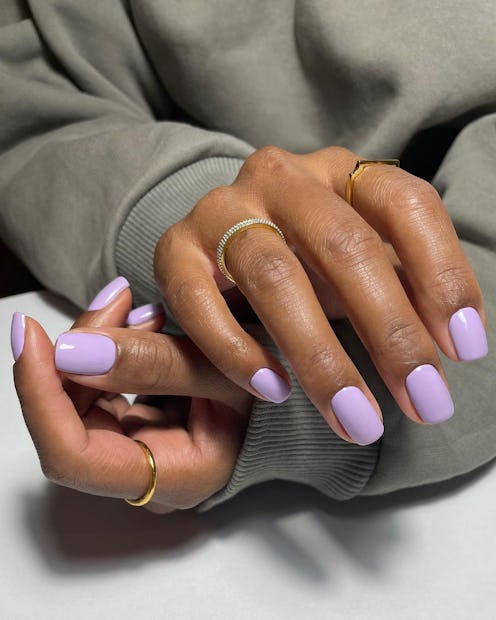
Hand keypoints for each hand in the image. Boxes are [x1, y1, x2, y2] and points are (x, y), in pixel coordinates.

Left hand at [12, 286, 250, 512]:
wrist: (275, 394)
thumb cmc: (263, 391)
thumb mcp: (221, 371)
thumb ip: (152, 362)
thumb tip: (70, 353)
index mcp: (172, 477)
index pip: (74, 457)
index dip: (41, 397)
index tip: (30, 335)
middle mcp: (143, 477)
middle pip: (68, 423)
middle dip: (74, 355)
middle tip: (115, 299)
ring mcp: (131, 455)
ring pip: (75, 403)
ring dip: (89, 346)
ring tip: (130, 305)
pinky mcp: (128, 430)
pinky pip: (92, 391)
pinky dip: (100, 351)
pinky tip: (132, 321)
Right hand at [153, 146, 487, 444]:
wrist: (221, 238)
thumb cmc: (306, 256)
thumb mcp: (362, 262)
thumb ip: (407, 285)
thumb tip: (454, 342)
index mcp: (340, 172)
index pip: (406, 202)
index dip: (444, 274)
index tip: (465, 349)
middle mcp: (281, 179)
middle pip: (344, 245)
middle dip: (391, 332)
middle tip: (424, 401)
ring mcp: (222, 210)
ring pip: (274, 276)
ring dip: (320, 356)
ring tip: (356, 419)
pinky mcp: (174, 249)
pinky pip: (199, 300)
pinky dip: (238, 350)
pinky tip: (273, 389)